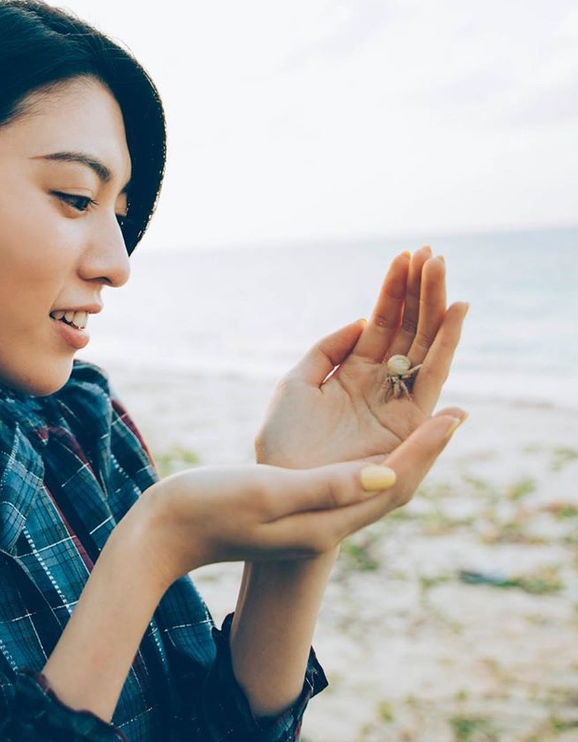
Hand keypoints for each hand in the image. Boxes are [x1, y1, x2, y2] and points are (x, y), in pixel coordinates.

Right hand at [143, 408, 465, 581]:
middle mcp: (326, 525)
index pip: (392, 484)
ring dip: (400, 448)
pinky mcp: (294, 508)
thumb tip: (388, 474)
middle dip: (424, 449)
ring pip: (372, 481)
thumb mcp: (268, 490)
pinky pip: (347, 477)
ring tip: (420, 414)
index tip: (454, 413)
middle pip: (392, 485)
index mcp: (325, 524)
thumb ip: (327, 485)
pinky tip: (362, 430)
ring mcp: (309, 520)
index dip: (425, 449)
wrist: (164, 533)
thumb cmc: (207, 507)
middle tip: (454, 411)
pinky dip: (365, 451)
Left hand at [255, 246, 467, 469]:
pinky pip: (433, 377)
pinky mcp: (409, 423)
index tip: (407, 255)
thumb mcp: (297, 384)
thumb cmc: (284, 442)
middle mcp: (381, 384)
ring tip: (442, 270)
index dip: (394, 290)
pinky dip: (447, 344)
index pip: (382, 323)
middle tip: (433, 252)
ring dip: (436, 307)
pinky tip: (457, 312)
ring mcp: (397, 402)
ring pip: (425, 345)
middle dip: (421, 291)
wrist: (286, 489)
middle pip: (410, 329)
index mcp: (353, 371)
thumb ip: (328, 350)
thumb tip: (360, 321)